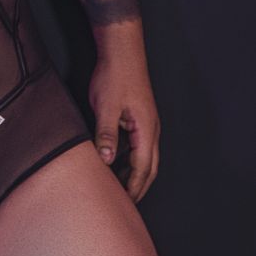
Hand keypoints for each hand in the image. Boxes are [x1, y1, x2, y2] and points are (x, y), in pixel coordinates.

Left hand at [88, 50, 160, 202]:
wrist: (121, 52)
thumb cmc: (115, 76)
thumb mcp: (106, 107)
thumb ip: (106, 134)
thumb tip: (105, 159)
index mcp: (146, 130)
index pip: (142, 167)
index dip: (133, 187)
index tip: (124, 203)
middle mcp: (151, 130)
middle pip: (149, 167)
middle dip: (138, 186)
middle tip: (124, 203)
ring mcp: (146, 124)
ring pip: (145, 157)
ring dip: (135, 174)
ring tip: (119, 189)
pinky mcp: (139, 118)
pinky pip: (138, 146)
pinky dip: (130, 160)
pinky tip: (115, 164)